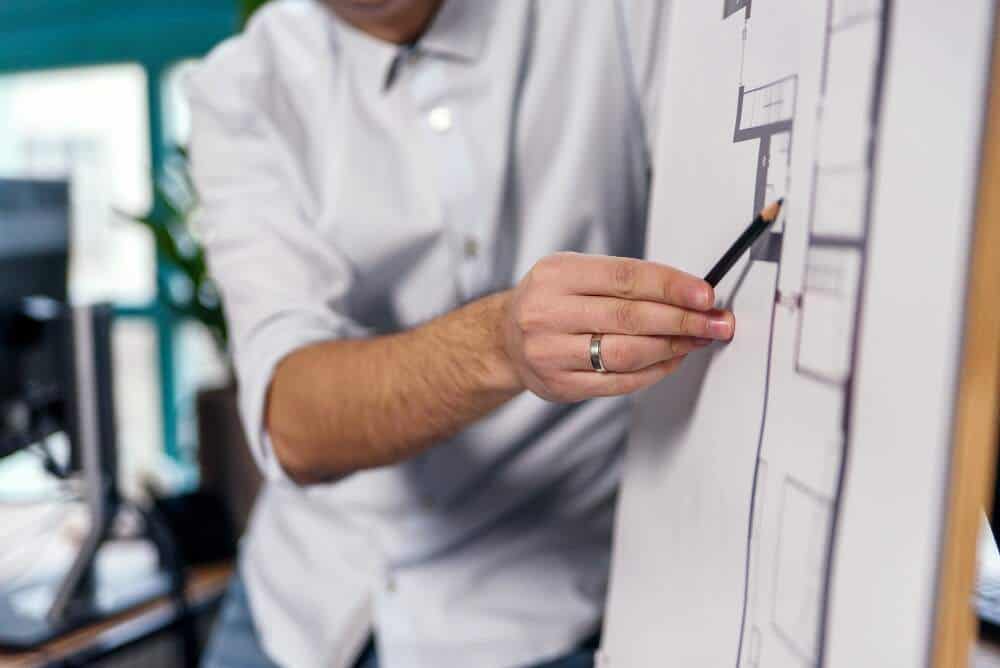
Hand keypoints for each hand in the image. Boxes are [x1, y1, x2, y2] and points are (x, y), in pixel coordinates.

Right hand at [502, 252, 734, 401]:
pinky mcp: (560, 385)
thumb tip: (690, 294)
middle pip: (630, 317)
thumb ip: (625, 280)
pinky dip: (654, 372)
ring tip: (697, 340)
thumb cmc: (552, 301)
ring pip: (627, 353)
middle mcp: (548, 313)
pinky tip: (672, 360)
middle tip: (717, 322)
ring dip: (672, 348)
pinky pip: (619, 382)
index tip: (705, 294)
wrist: (504, 340)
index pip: (625, 277)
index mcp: (556, 275)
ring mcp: (551, 352)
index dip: (671, 286)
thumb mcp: (575, 273)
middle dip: (682, 320)